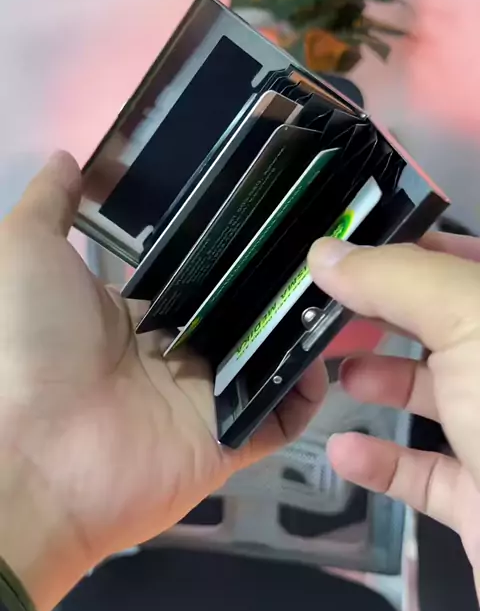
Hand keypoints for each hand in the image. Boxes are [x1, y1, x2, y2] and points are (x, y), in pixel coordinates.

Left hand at [0, 152, 326, 610]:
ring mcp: (202, 399)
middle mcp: (172, 354)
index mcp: (130, 314)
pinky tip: (325, 348)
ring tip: (343, 280)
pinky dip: (306, 391)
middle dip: (276, 280)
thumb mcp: (25, 253)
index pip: (195, 275)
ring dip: (299, 326)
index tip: (271, 206)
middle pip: (238, 312)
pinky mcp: (228, 439)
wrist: (32, 452)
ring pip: (266, 357)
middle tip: (323, 238)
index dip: (230, 245)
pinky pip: (280, 414)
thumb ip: (49, 205)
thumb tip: (68, 157)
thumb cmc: (27, 341)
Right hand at [308, 233, 479, 595]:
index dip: (416, 246)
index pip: (471, 259)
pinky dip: (380, 461)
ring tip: (338, 371)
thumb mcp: (469, 319)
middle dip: (385, 312)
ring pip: (435, 394)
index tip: (354, 247)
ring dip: (382, 379)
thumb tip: (325, 253)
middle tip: (327, 306)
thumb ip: (395, 278)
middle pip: (444, 324)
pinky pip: (424, 473)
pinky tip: (345, 450)